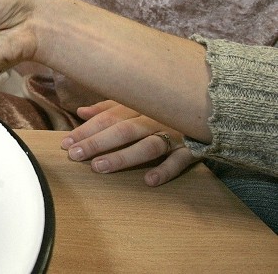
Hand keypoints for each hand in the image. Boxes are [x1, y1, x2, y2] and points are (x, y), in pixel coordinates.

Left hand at [61, 100, 197, 185]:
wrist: (218, 107)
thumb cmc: (168, 107)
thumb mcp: (139, 102)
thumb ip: (110, 107)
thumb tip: (81, 111)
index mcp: (140, 106)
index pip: (107, 117)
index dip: (85, 129)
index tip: (65, 143)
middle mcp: (155, 118)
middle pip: (122, 130)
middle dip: (96, 142)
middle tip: (74, 155)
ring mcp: (175, 132)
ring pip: (147, 145)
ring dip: (123, 156)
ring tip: (99, 167)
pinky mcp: (195, 147)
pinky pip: (180, 160)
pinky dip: (166, 169)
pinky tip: (149, 180)